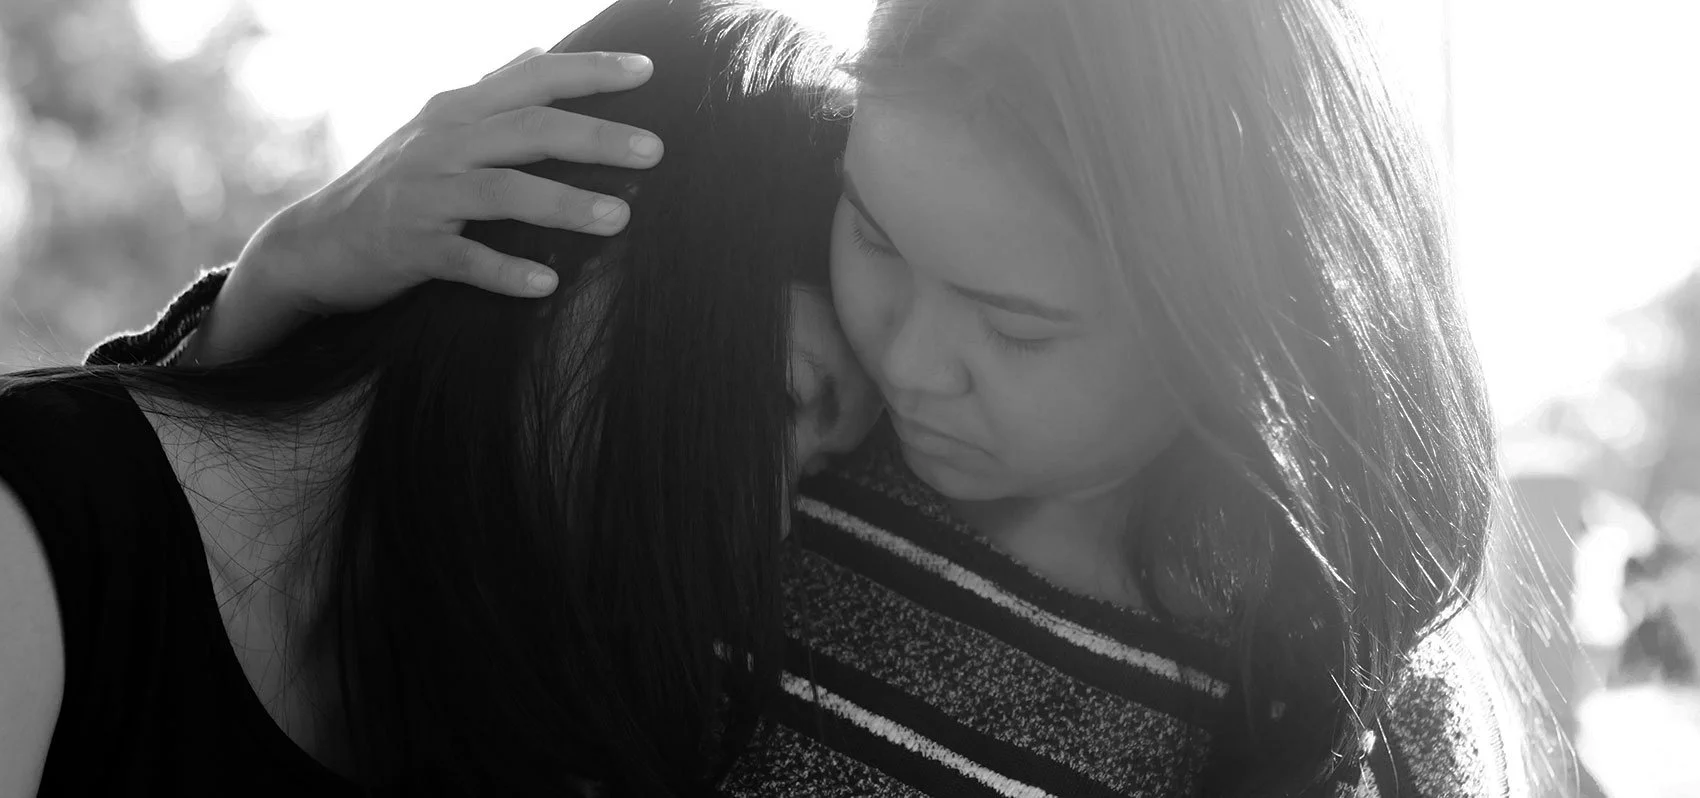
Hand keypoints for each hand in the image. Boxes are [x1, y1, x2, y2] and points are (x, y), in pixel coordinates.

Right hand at [246, 47, 663, 314]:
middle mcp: (443, 143)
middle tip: (655, 150)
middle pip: (530, 130)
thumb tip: (538, 49)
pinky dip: (506, 271)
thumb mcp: (438, 126)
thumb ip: (492, 90)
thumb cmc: (393, 184)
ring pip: (504, 191)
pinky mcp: (410, 248)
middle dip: (595, 136)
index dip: (591, 71)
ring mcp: (425, 195)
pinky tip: (548, 284)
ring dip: (564, 204)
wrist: (313, 244)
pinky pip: (465, 259)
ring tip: (619, 219)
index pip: (534, 78)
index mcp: (458, 111)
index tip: (649, 68)